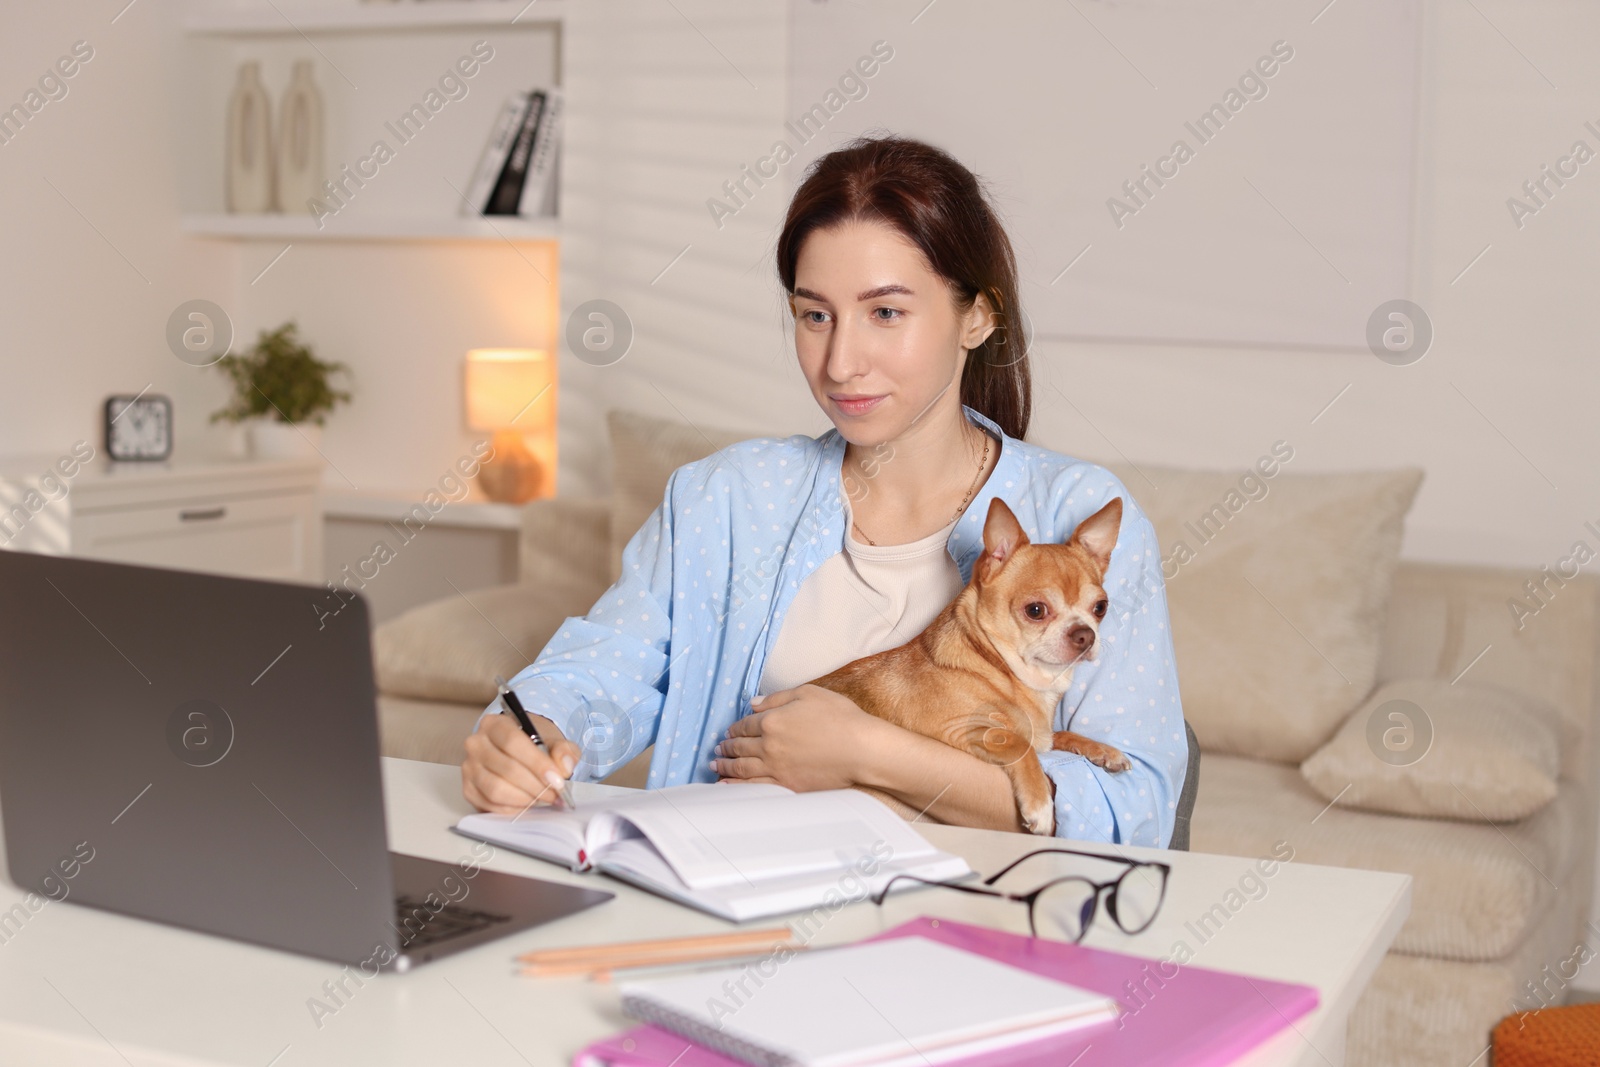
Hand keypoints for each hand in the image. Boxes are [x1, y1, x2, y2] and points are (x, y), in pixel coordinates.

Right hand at [462, 711, 581, 813]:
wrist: (518, 751)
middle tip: (554, 794)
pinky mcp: (468, 788)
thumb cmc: (534, 745)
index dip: (537, 763)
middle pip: (506, 768)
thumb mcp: (554, 741)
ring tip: (542, 799)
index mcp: (494, 724)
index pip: (513, 742)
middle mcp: (476, 743)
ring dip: (525, 799)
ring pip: (496, 789)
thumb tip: (564, 766)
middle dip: (535, 786)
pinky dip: (512, 808)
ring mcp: (469, 767)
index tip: (556, 779)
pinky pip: (489, 804)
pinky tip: (527, 803)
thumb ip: (564, 751)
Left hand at [712, 684, 876, 791]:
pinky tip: (727, 785)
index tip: (728, 732)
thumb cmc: (840, 718)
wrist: (861, 749)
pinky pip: (754, 786)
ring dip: (725, 766)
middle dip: (726, 748)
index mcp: (772, 720)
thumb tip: (753, 703)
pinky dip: (736, 785)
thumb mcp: (808, 694)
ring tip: (715, 765)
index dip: (734, 728)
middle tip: (718, 749)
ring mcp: (776, 768)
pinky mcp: (787, 785)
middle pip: (740, 747)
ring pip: (742, 768)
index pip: (745, 725)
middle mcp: (769, 745)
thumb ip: (777, 698)